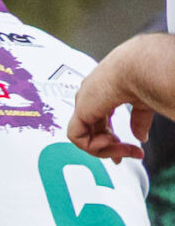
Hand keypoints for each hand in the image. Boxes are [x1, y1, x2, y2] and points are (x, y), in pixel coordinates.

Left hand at [68, 35, 170, 161]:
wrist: (142, 68)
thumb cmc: (148, 75)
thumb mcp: (143, 102)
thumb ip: (138, 120)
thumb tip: (140, 137)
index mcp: (106, 90)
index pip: (101, 118)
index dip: (110, 136)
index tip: (125, 149)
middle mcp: (91, 95)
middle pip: (92, 129)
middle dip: (107, 148)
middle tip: (123, 157)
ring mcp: (84, 102)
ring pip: (86, 136)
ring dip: (107, 149)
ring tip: (124, 150)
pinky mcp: (80, 110)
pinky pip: (78, 138)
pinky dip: (95, 146)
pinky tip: (112, 142)